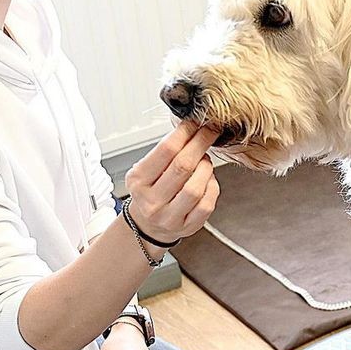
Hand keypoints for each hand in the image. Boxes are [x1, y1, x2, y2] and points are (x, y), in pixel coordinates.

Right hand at [123, 121, 220, 245]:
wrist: (148, 225)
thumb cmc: (150, 190)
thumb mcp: (146, 170)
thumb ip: (164, 152)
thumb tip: (191, 127)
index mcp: (138, 181)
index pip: (165, 150)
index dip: (185, 132)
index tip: (196, 122)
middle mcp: (152, 201)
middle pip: (183, 166)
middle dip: (200, 144)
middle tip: (210, 131)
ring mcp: (169, 217)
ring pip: (196, 187)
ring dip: (206, 167)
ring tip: (204, 160)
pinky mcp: (187, 227)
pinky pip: (207, 204)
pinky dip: (212, 186)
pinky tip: (207, 179)